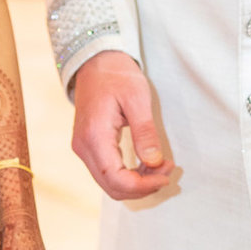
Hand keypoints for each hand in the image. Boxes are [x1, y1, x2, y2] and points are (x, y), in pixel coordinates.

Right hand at [68, 52, 175, 200]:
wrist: (95, 62)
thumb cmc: (116, 76)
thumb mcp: (137, 99)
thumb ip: (145, 132)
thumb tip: (154, 162)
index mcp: (94, 135)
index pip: (116, 178)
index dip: (143, 185)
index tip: (165, 175)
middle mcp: (83, 147)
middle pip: (112, 187)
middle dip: (143, 186)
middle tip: (167, 169)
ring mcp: (83, 148)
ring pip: (110, 183)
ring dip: (137, 182)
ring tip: (160, 164)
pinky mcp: (89, 147)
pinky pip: (108, 173)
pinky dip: (129, 175)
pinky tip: (147, 162)